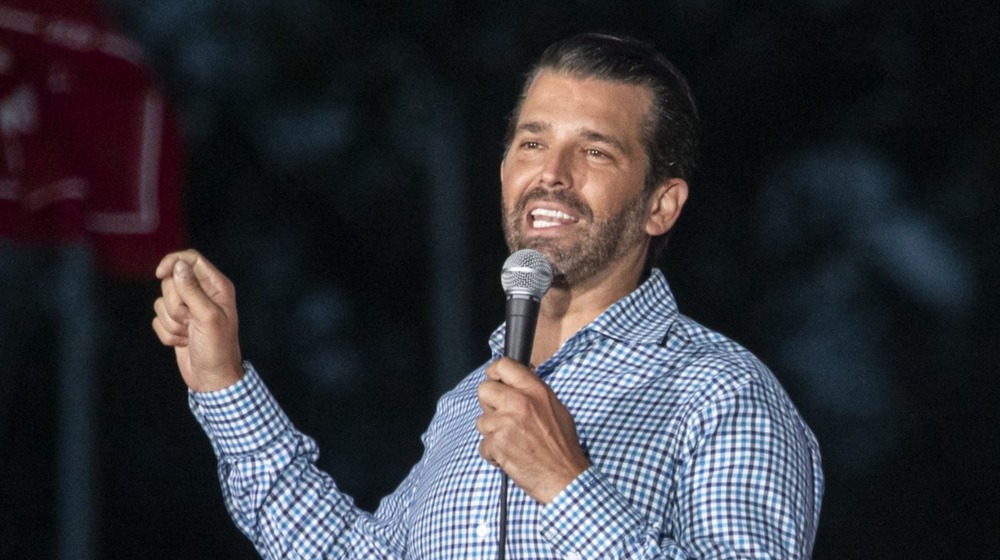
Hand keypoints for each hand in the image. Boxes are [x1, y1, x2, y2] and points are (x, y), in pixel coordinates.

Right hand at [152, 249, 243, 391]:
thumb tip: (178, 265)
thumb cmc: (218, 348)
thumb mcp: (207, 316)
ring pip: (161, 302)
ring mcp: (188, 310)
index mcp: (216, 286)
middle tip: (191, 320)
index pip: (191, 259)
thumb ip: (192, 290)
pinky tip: (184, 342)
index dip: (173, 262)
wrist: (212, 378)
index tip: (160, 274)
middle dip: (175, 304)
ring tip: (190, 334)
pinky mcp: (176, 324)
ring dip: (172, 323)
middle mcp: (202, 294)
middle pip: (171, 281)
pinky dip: (168, 334)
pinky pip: (157, 321)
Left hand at [476, 358, 589, 503]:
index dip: (494, 373)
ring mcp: (506, 422)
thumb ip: (533, 394)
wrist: (564, 477)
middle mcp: (520, 402)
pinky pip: (483, 444)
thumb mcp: (556, 409)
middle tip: (503, 418)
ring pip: (482, 421)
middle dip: (489, 405)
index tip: (495, 381)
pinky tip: (510, 456)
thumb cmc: (562, 446)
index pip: (504, 365)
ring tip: (512, 443)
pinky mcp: (497, 443)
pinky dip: (493, 454)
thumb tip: (515, 385)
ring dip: (493, 434)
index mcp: (536, 391)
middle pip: (484, 390)